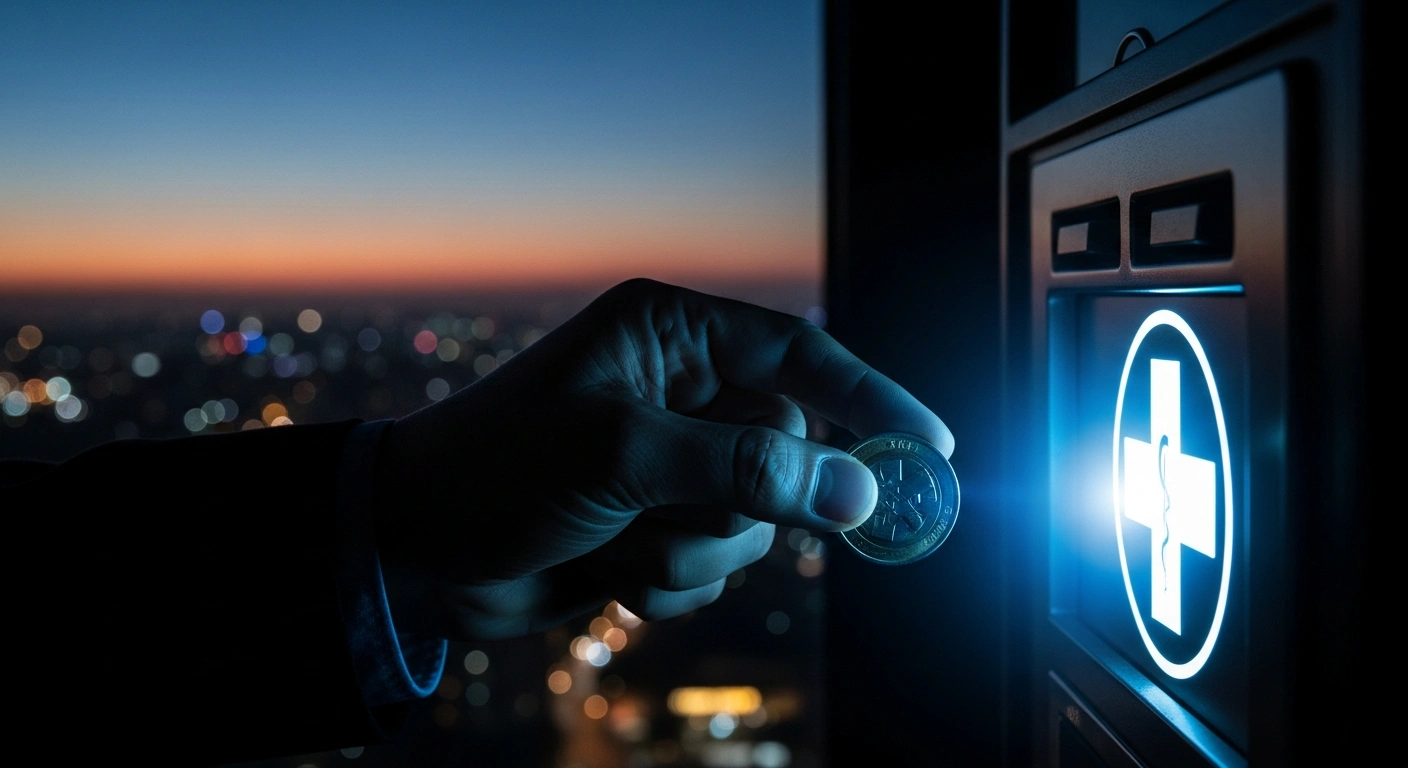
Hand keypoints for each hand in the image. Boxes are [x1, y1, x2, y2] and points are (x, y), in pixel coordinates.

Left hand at [375, 279, 951, 639]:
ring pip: (753, 523)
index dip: (870, 401)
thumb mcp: (621, 454)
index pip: (799, 357)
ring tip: (615, 539)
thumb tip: (858, 490)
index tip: (931, 451)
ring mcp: (671, 464)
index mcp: (671, 336)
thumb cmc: (497, 471)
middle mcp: (679, 392)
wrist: (414, 551)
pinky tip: (604, 569)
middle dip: (742, 504)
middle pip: (787, 454)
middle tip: (689, 516)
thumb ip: (744, 469)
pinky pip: (715, 567)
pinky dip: (668, 583)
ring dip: (689, 550)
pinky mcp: (658, 524)